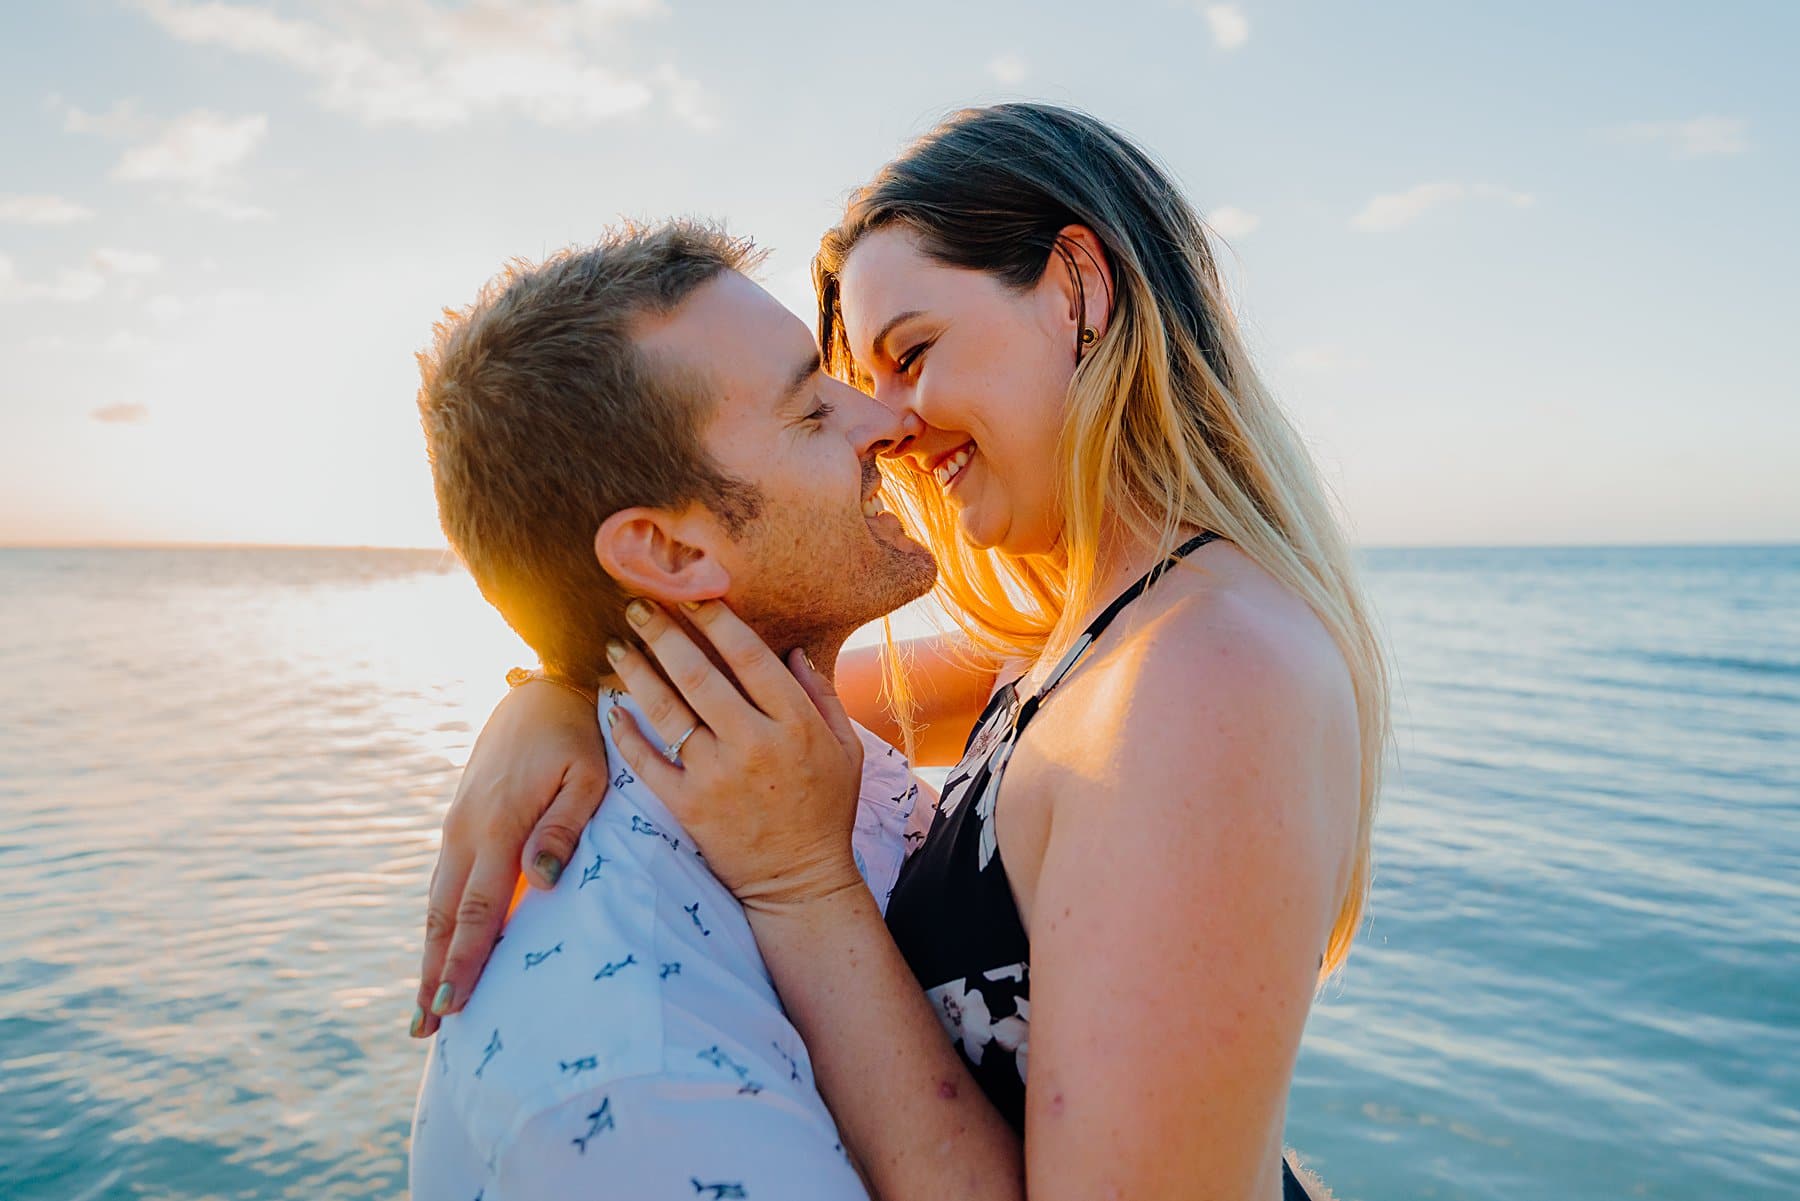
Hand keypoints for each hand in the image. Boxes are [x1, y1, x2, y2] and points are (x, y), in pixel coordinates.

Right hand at [410, 678, 607, 1036]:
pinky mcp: (460, 821)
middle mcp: (466, 830)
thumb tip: (541, 883)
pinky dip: (437, 922)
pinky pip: (443, 882)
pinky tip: (438, 950)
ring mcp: (457, 826)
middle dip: (432, 974)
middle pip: (442, 916)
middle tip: (423, 1029)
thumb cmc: (578, 736)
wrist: (542, 692)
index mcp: (497, 824)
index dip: (463, 959)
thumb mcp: (587, 775)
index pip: (477, 908)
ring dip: (428, 954)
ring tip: (423, 1007)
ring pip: (436, 902)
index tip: (452, 1006)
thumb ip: (564, 828)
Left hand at [606, 597, 865, 914]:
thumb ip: (822, 696)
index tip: (691, 595)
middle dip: (663, 632)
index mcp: (793, 723)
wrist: (800, 880)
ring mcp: (716, 775)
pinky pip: (647, 762)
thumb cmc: (825, 810)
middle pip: (697, 673)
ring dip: (636, 672)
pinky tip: (613, 708)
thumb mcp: (845, 749)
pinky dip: (627, 733)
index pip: (748, 656)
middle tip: (636, 605)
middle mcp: (752, 742)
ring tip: (615, 646)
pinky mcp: (688, 806)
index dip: (716, 620)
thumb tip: (794, 651)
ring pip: (666, 711)